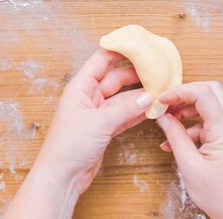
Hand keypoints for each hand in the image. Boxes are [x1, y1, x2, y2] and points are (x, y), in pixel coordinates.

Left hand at [4, 49, 152, 218]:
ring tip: (160, 90)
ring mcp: (97, 113)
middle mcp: (89, 97)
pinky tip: (151, 108)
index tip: (138, 46)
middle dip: (136, 75)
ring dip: (140, 96)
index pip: (101, 61)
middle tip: (157, 71)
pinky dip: (136, 112)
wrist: (62, 176)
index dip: (119, 51)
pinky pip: (123, 115)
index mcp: (81, 87)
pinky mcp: (103, 129)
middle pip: (116, 79)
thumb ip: (125, 109)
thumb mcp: (100, 123)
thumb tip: (147, 97)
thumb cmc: (68, 145)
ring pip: (122, 99)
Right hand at [156, 82, 222, 218]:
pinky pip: (207, 122)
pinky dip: (190, 125)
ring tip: (168, 121)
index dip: (180, 91)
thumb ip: (175, 137)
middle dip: (185, 93)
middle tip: (167, 103)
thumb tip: (162, 117)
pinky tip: (174, 140)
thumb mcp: (189, 165)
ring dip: (186, 109)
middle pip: (210, 91)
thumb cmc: (218, 194)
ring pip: (209, 105)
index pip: (204, 94)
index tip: (162, 99)